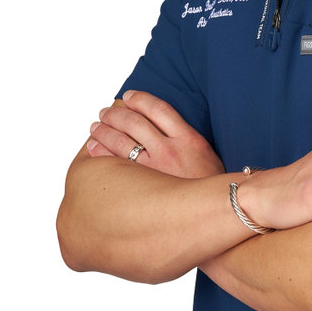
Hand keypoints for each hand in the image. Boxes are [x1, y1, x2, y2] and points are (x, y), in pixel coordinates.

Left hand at [87, 90, 223, 178]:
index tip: (128, 96)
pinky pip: (115, 164)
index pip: (158, 108)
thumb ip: (185, 137)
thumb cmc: (210, 186)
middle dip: (115, 114)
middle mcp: (170, 150)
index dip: (140, 99)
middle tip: (104, 112)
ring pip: (121, 141)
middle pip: (135, 122)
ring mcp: (155, 170)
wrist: (218, 214)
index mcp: (189, 138)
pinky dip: (101, 153)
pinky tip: (93, 148)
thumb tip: (160, 125)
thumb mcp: (206, 153)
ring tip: (95, 128)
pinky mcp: (143, 188)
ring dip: (104, 131)